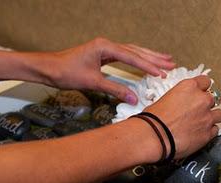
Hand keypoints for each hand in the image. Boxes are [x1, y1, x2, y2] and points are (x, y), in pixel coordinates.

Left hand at [50, 37, 175, 103]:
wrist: (49, 68)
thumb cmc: (66, 72)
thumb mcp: (92, 82)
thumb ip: (115, 89)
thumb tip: (134, 99)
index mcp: (105, 47)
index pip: (132, 57)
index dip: (148, 66)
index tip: (161, 73)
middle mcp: (107, 45)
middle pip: (136, 51)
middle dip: (154, 58)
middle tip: (171, 63)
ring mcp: (106, 48)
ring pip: (132, 51)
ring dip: (149, 57)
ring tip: (165, 60)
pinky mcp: (104, 54)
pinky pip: (126, 56)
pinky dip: (138, 59)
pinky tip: (145, 61)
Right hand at [145, 75, 220, 158]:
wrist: (155, 137)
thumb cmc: (154, 120)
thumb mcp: (164, 99)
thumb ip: (179, 99)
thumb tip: (180, 104)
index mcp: (189, 87)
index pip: (206, 81)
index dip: (203, 89)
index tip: (201, 93)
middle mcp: (201, 100)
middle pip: (213, 98)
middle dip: (207, 105)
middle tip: (198, 111)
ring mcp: (207, 117)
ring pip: (219, 114)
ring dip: (213, 117)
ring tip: (203, 122)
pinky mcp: (208, 133)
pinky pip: (216, 130)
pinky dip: (210, 131)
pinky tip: (202, 133)